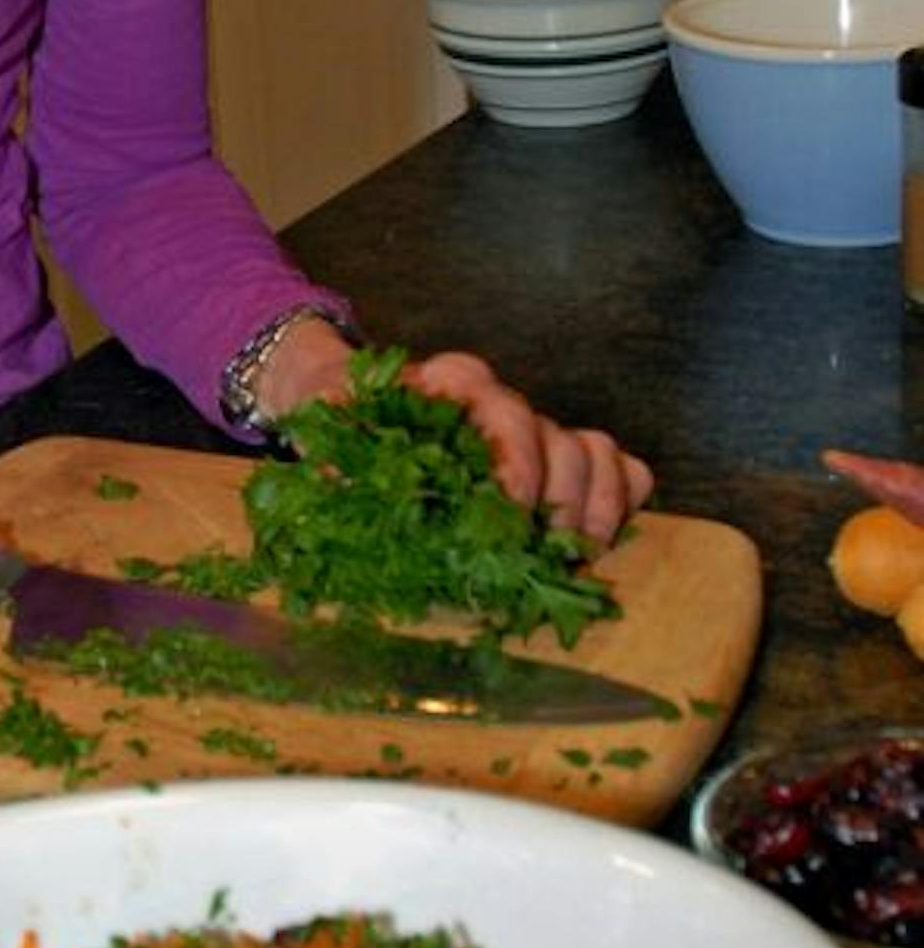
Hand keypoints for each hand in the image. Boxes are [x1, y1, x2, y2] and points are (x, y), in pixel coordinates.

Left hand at [251, 317, 651, 549]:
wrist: (351, 399)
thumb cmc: (345, 413)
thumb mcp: (327, 421)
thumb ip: (332, 447)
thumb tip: (338, 484)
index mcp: (452, 385)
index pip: (501, 410)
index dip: (515, 458)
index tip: (514, 507)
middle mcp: (503, 402)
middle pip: (559, 440)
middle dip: (561, 503)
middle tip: (546, 557)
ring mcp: (536, 430)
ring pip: (595, 454)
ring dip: (595, 511)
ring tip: (576, 562)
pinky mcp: (558, 460)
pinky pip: (617, 469)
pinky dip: (619, 504)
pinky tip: (596, 547)